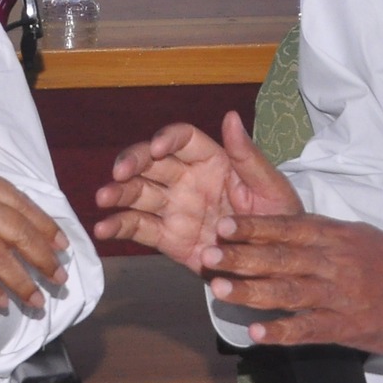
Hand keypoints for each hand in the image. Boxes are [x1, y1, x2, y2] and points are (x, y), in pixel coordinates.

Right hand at [0, 162, 65, 310]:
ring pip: (1, 256)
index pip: (22, 202)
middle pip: (20, 230)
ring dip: (23, 282)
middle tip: (60, 278)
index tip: (63, 245)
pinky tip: (0, 304)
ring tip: (37, 300)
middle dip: (44, 258)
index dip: (46, 226)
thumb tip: (0, 222)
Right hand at [92, 112, 301, 271]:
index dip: (166, 140)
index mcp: (213, 161)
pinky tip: (103, 228)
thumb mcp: (270, 187)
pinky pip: (139, 227)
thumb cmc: (279, 220)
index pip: (182, 140)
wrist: (277, 267)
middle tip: (119, 174)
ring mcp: (175, 208)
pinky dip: (118, 226)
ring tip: (102, 199)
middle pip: (151, 162)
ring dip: (118, 193)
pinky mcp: (168, 238)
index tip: (157, 149)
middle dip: (132, 163)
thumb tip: (231, 116)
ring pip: (139, 193)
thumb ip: (247, 156)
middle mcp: (188, 180)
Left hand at [204, 213, 382, 355]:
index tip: (224, 226)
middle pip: (281, 258)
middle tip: (208, 255)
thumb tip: (278, 228)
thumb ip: (319, 233)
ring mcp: (339, 296)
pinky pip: (308, 329)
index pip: (287, 228)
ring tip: (220, 289)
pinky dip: (281, 331)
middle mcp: (334, 262)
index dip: (254, 227)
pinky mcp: (345, 327)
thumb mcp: (357, 236)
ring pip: (288, 292)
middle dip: (241, 257)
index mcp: (335, 236)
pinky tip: (256, 333)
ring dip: (251, 291)